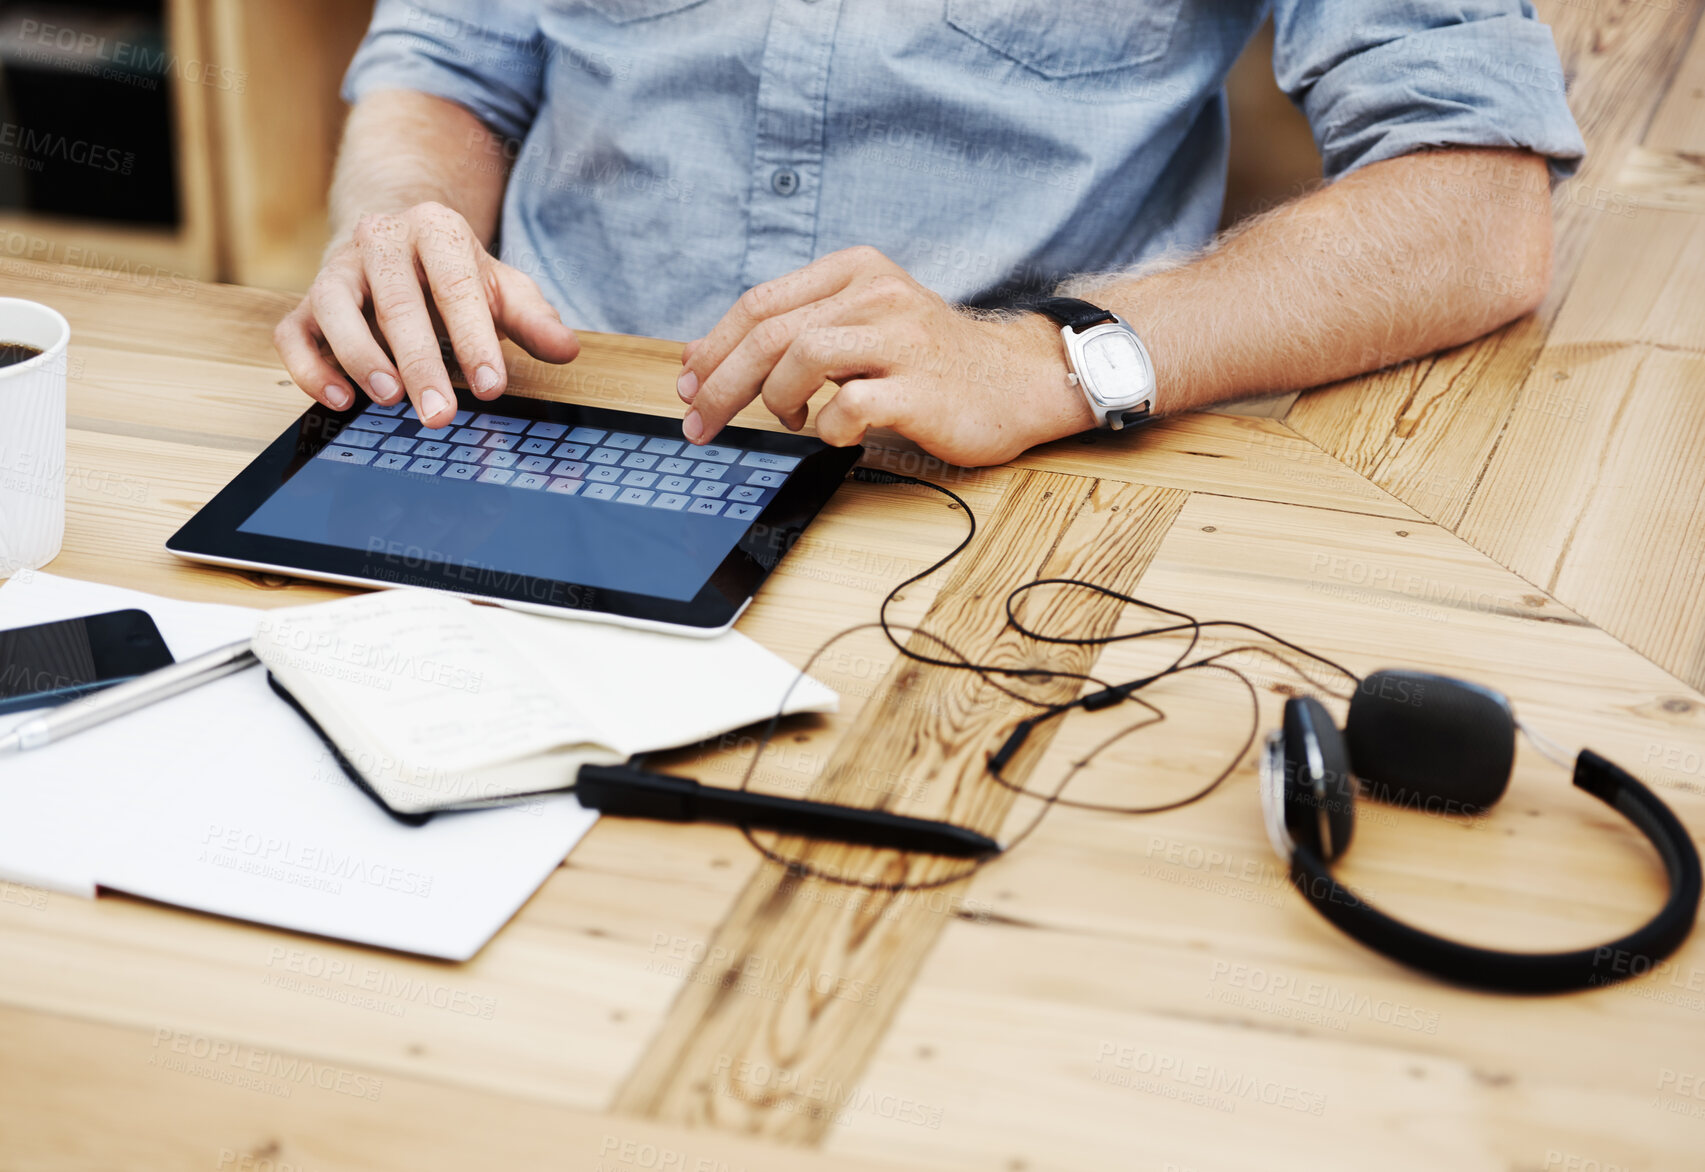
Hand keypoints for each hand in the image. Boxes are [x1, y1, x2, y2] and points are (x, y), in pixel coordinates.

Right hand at [273, 201, 580, 427]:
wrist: (397, 240)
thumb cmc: (454, 274)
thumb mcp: (501, 287)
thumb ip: (532, 318)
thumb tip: (565, 350)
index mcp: (436, 230)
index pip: (456, 285)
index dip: (474, 338)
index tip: (493, 386)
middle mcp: (380, 240)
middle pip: (396, 301)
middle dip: (420, 363)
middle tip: (440, 415)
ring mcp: (336, 269)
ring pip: (333, 306)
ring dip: (358, 356)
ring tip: (389, 398)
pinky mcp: (305, 303)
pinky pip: (293, 333)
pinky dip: (309, 367)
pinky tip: (340, 399)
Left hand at [676, 246, 1093, 466]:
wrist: (1016, 380)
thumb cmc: (930, 360)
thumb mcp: (865, 321)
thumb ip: (799, 328)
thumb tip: (706, 358)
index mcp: (854, 270)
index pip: (759, 303)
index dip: (713, 348)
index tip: (686, 384)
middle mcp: (876, 294)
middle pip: (769, 332)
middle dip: (720, 383)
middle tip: (698, 423)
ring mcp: (900, 338)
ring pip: (800, 356)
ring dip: (776, 400)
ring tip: (789, 419)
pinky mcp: (919, 386)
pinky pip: (849, 404)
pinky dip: (827, 426)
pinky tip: (834, 432)